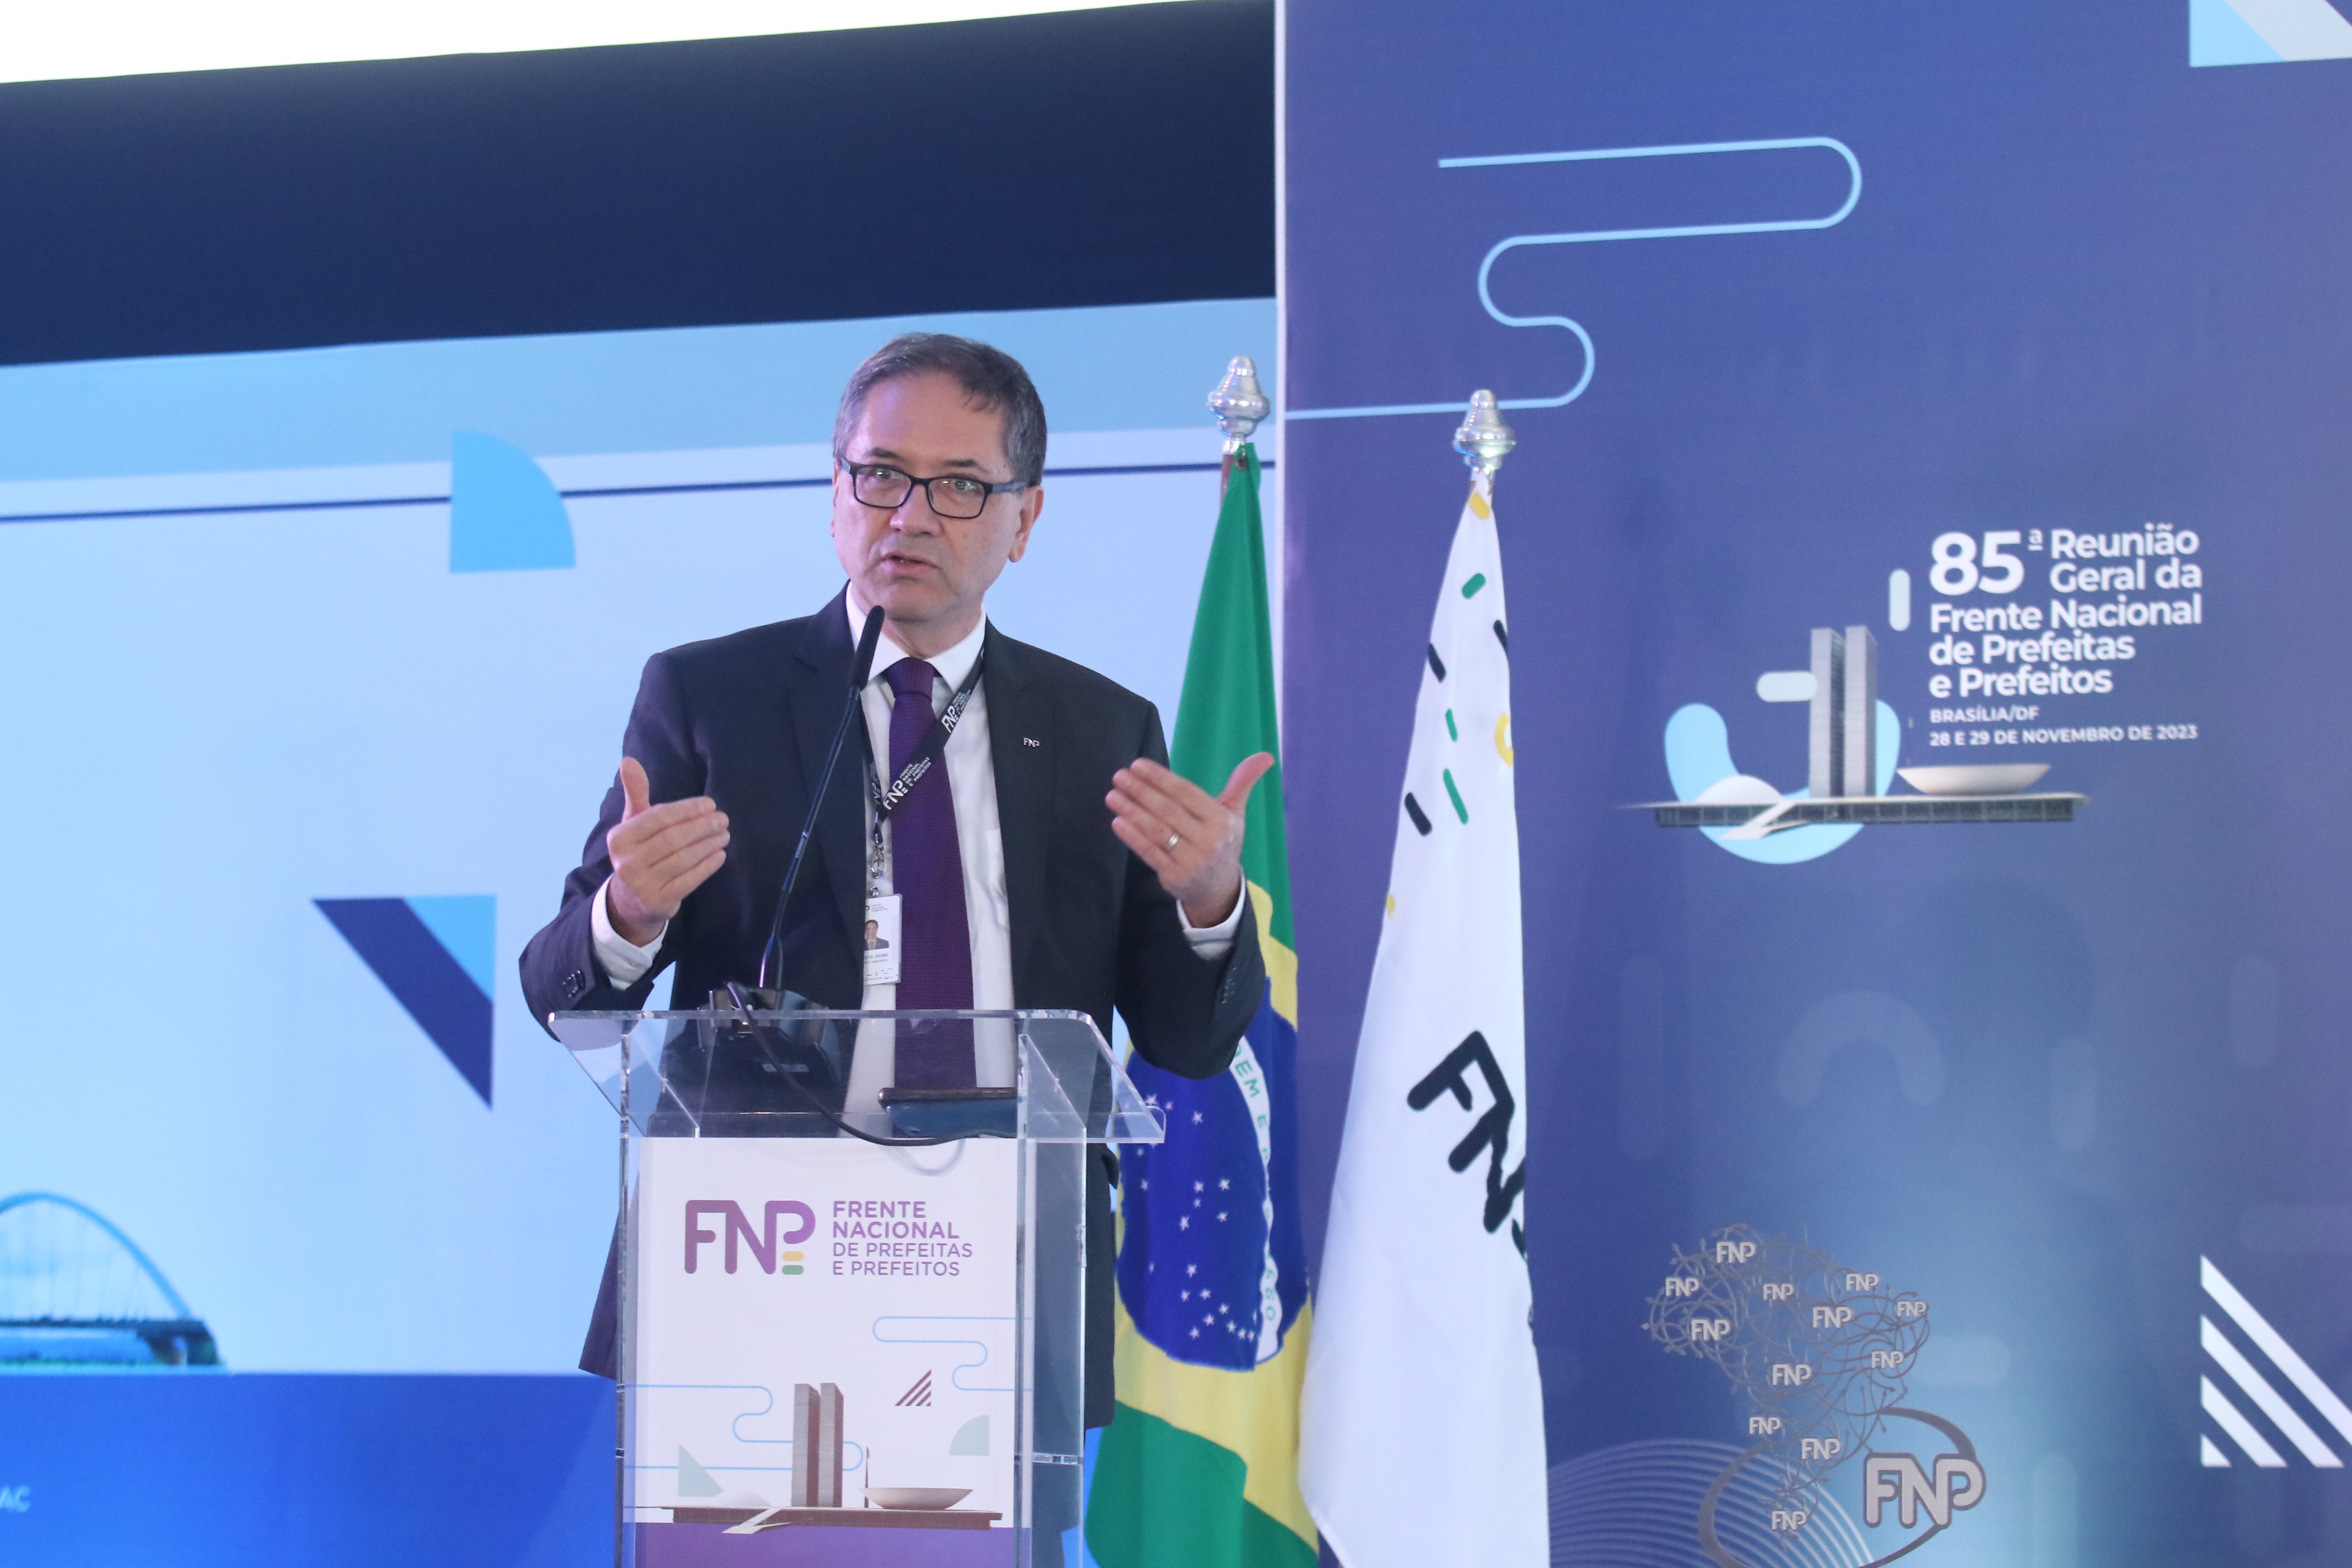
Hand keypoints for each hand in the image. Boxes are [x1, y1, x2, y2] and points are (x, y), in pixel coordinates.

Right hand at [606, 756, 728, 944]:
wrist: (630, 901)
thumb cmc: (638, 851)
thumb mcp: (633, 823)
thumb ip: (636, 792)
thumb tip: (628, 759)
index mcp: (619, 838)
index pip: (658, 818)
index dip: (687, 810)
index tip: (710, 804)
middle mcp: (626, 862)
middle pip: (672, 839)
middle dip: (702, 827)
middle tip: (723, 819)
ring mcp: (641, 885)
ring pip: (683, 859)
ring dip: (708, 845)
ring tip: (725, 834)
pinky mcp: (658, 902)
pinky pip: (688, 881)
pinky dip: (707, 867)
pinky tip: (720, 855)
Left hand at [1106, 753, 1274, 927]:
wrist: (1219, 890)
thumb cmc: (1222, 842)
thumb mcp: (1235, 814)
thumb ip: (1242, 783)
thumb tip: (1265, 755)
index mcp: (1221, 820)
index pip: (1186, 793)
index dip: (1160, 778)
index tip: (1137, 765)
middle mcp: (1208, 840)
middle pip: (1168, 810)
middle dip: (1141, 791)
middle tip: (1119, 776)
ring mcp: (1190, 859)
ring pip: (1156, 830)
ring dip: (1131, 811)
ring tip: (1113, 795)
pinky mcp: (1174, 875)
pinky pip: (1149, 852)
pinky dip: (1132, 837)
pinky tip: (1118, 821)